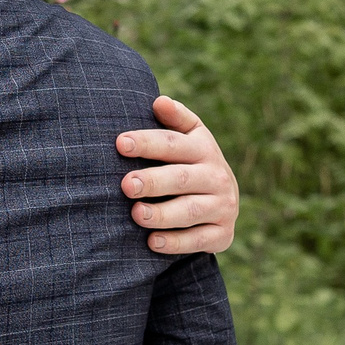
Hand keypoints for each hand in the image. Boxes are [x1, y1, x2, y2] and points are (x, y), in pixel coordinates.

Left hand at [117, 96, 239, 254]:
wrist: (224, 201)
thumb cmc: (192, 163)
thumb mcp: (190, 137)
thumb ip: (175, 119)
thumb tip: (159, 102)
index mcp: (204, 148)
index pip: (174, 143)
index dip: (148, 142)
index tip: (120, 143)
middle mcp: (216, 176)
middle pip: (182, 178)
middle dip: (153, 181)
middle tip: (126, 185)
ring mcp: (222, 207)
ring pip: (190, 211)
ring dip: (162, 214)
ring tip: (136, 214)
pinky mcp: (222, 234)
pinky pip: (198, 240)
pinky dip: (175, 242)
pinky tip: (152, 242)